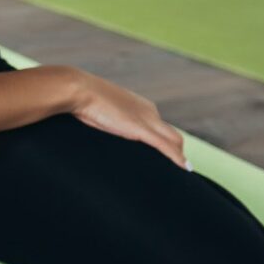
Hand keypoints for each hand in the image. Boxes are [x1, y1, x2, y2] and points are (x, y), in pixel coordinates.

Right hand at [65, 69, 190, 169]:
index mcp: (140, 105)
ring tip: (181, 172)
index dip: (165, 141)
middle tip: (177, 167)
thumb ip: (103, 116)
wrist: (79, 91)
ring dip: (179, 156)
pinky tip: (185, 169)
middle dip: (176, 150)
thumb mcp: (97, 109)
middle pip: (171, 133)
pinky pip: (166, 146)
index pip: (160, 125)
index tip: (164, 155)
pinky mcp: (141, 130)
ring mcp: (146, 120)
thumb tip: (93, 122)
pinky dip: (177, 158)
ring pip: (174, 140)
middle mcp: (148, 111)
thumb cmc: (81, 99)